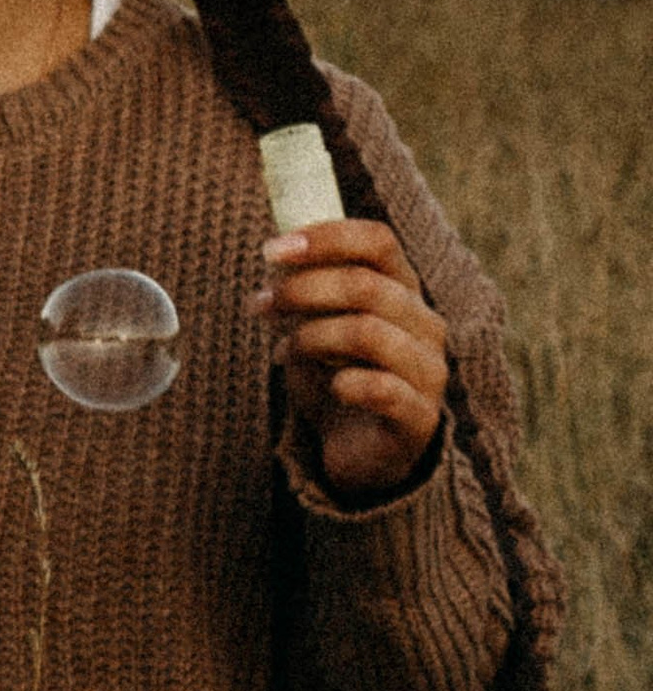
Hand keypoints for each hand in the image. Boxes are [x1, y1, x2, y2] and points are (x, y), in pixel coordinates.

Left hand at [255, 218, 449, 498]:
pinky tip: (330, 387)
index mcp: (403, 291)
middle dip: (302, 290)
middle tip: (261, 304)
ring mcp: (428, 370)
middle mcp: (425, 324)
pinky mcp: (420, 417)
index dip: (325, 238)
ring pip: (369, 333)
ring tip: (283, 352)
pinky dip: (345, 384)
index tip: (271, 250)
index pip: (378, 242)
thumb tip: (275, 254)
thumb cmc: (336, 378)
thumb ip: (303, 291)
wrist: (358, 453)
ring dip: (312, 337)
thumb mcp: (314, 326)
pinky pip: (383, 389)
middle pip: (366, 285)